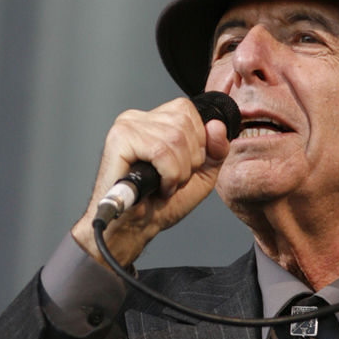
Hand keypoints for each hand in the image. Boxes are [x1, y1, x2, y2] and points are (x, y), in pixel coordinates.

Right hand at [71, 97, 230, 266]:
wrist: (135, 228)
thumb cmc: (160, 204)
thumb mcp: (201, 175)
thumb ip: (216, 150)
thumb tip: (217, 126)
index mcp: (154, 121)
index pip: (187, 110)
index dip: (197, 142)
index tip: (185, 167)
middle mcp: (138, 118)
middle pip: (184, 123)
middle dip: (189, 160)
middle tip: (173, 179)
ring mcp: (127, 126)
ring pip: (175, 137)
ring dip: (178, 171)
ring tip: (165, 184)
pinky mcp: (120, 139)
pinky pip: (160, 151)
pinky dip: (168, 175)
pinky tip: (158, 187)